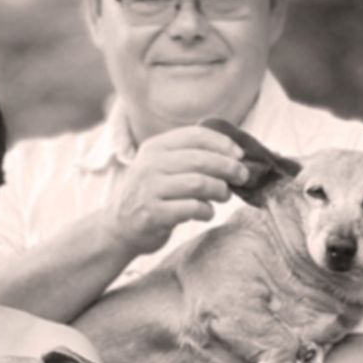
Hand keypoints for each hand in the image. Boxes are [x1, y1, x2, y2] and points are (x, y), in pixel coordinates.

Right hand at [101, 124, 247, 257]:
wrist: (119, 227)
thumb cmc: (151, 195)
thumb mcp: (161, 167)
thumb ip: (189, 157)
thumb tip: (235, 155)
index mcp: (154, 147)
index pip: (195, 135)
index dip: (223, 143)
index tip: (239, 155)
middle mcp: (150, 165)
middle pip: (201, 159)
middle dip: (229, 168)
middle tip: (242, 177)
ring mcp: (149, 189)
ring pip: (198, 183)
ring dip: (219, 190)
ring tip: (224, 196)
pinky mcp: (152, 214)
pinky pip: (191, 208)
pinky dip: (206, 211)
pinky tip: (206, 213)